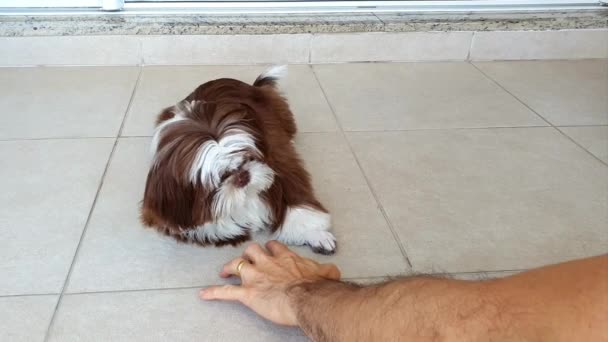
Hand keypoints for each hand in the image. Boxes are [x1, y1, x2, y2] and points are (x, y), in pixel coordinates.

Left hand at [199, 241, 340, 325]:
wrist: (307, 298)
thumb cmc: (316, 287)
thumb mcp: (326, 273)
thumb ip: (327, 270)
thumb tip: (334, 270)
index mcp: (285, 258)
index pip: (274, 246)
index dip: (270, 249)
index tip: (269, 252)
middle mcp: (268, 263)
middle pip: (252, 250)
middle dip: (248, 254)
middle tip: (246, 261)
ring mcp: (255, 277)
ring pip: (237, 265)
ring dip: (230, 267)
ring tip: (225, 272)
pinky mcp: (248, 294)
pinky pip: (227, 292)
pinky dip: (214, 293)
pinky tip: (204, 294)